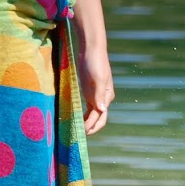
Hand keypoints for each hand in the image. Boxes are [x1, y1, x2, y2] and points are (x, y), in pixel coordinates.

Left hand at [71, 0, 112, 134]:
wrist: (92, 49)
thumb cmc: (95, 62)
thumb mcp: (97, 78)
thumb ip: (99, 94)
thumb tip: (102, 110)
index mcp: (106, 97)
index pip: (100, 117)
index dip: (92, 126)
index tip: (83, 133)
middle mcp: (103, 99)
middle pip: (99, 119)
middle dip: (92, 128)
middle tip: (80, 137)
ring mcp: (97, 95)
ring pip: (94, 114)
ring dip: (88, 123)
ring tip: (79, 132)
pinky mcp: (90, 91)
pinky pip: (88, 107)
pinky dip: (85, 115)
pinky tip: (78, 118)